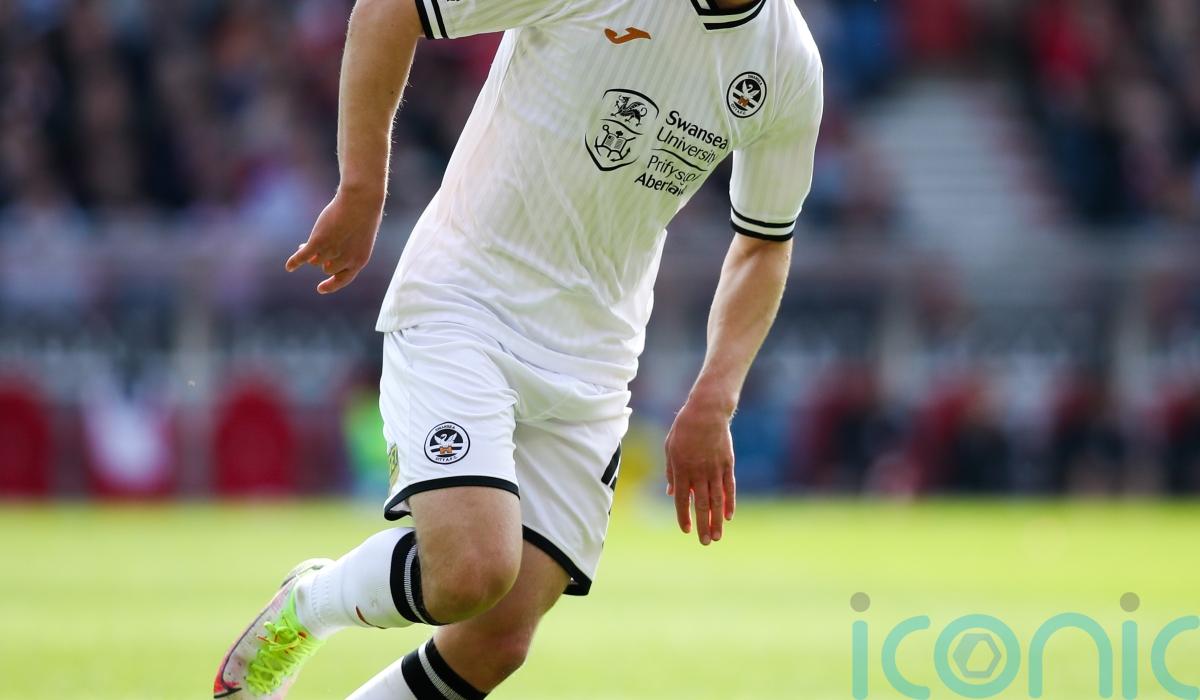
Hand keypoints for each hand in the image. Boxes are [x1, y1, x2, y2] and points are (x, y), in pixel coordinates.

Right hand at [286, 187, 383, 293]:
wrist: (361, 201)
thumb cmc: (363, 215)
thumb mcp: (356, 237)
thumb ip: (341, 249)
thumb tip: (315, 258)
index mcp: (359, 261)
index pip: (343, 279)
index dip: (331, 285)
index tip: (320, 288)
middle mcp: (346, 260)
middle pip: (326, 268)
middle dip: (320, 260)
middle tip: (314, 250)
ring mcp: (332, 251)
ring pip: (316, 260)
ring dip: (311, 252)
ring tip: (306, 241)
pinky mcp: (319, 241)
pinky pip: (304, 256)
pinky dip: (295, 262)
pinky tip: (289, 267)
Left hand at [665, 400, 735, 545]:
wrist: (707, 412)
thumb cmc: (684, 429)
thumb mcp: (670, 449)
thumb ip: (672, 472)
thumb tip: (672, 494)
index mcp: (682, 469)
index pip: (683, 500)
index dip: (685, 517)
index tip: (687, 530)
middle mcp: (699, 472)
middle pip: (702, 504)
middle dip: (704, 525)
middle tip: (706, 542)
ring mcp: (715, 469)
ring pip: (717, 500)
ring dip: (717, 520)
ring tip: (718, 536)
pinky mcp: (727, 464)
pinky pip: (729, 487)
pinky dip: (730, 502)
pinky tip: (729, 516)